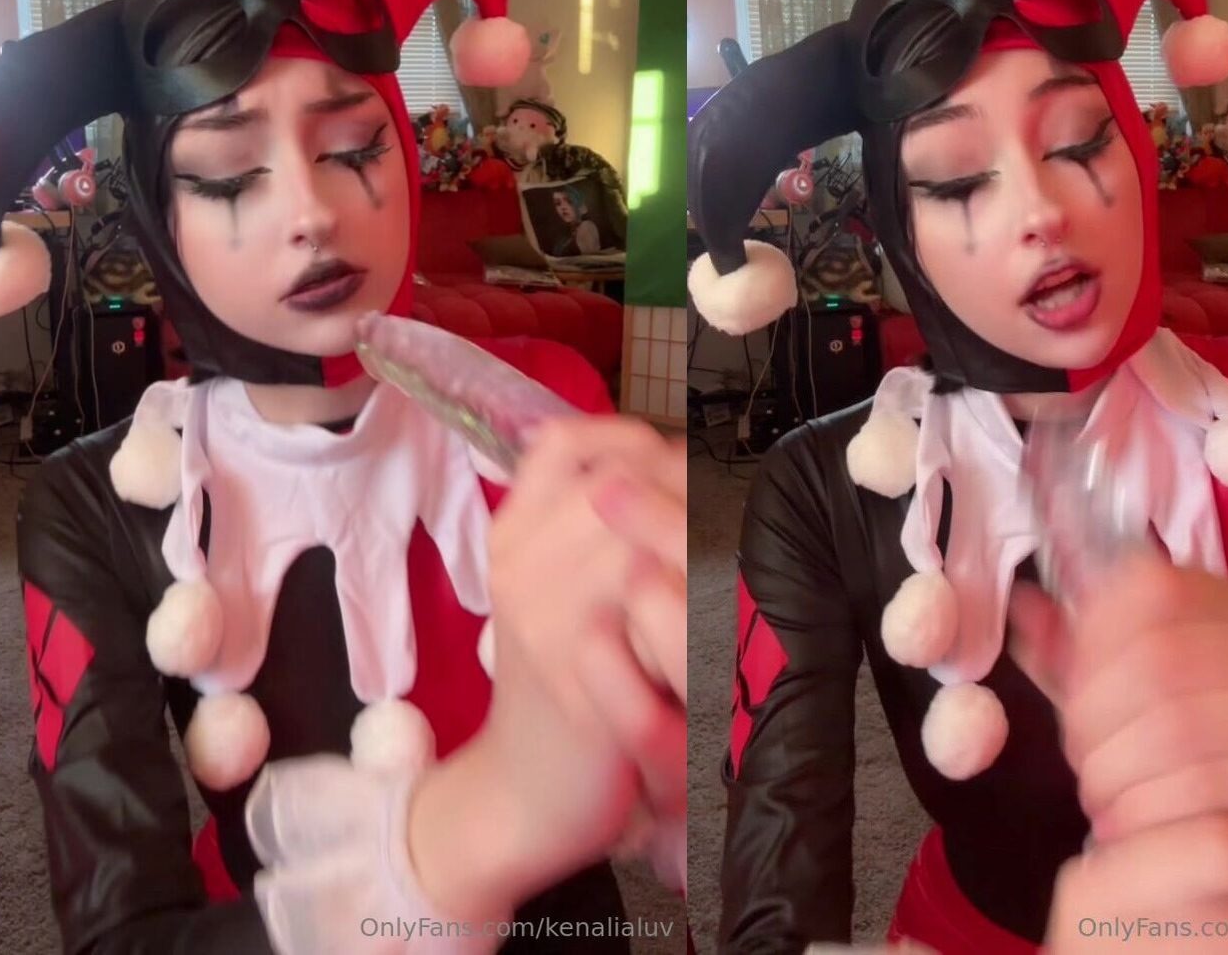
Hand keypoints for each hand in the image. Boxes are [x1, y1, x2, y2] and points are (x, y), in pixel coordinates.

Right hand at [408, 416, 685, 917]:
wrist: (524, 787)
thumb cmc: (558, 685)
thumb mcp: (552, 591)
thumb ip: (582, 525)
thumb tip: (654, 459)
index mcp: (509, 536)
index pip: (562, 444)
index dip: (630, 441)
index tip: (672, 467)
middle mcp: (519, 566)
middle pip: (612, 483)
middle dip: (680, 493)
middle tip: (716, 524)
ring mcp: (546, 617)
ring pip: (638, 540)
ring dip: (693, 549)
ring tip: (718, 571)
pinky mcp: (582, 672)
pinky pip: (652, 610)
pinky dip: (692, 609)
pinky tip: (709, 621)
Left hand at [1011, 554, 1227, 949]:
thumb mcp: (1153, 708)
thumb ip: (1092, 659)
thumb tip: (1026, 606)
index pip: (1151, 587)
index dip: (1090, 637)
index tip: (1070, 690)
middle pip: (1157, 657)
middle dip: (1095, 718)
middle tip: (1083, 766)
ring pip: (1179, 723)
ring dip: (1118, 772)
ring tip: (1106, 806)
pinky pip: (1215, 786)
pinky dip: (1155, 812)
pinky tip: (1137, 832)